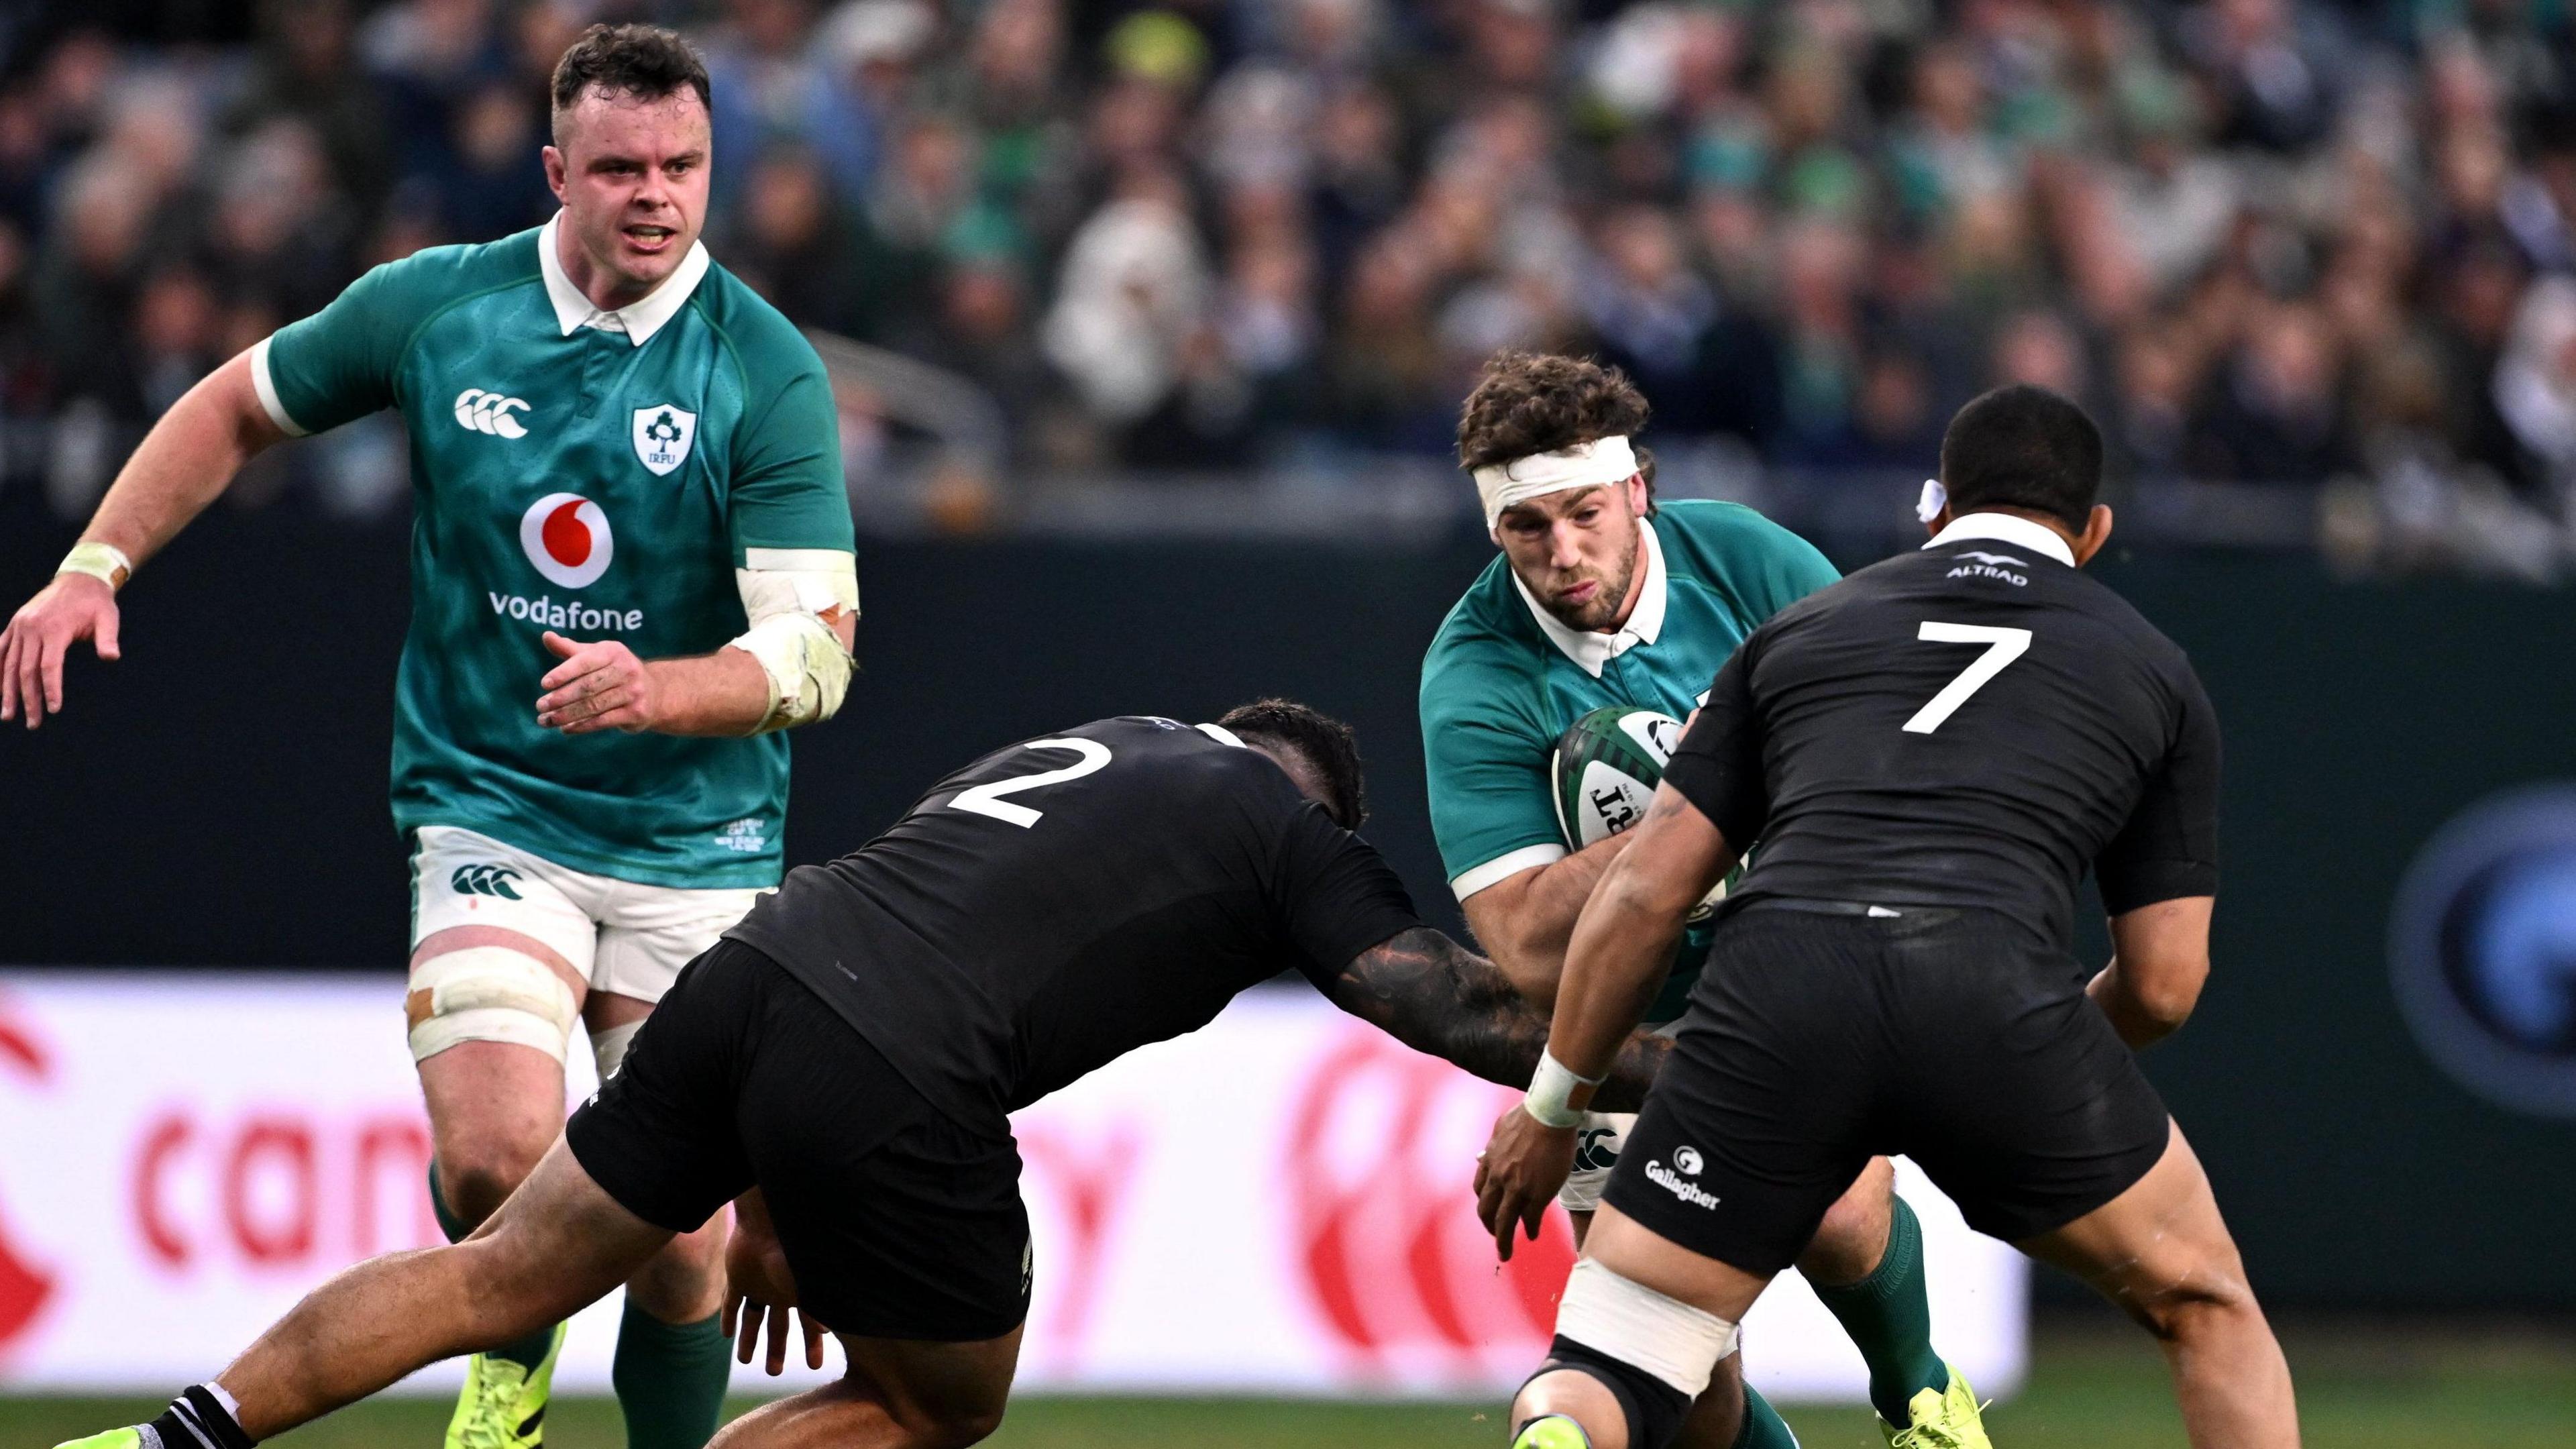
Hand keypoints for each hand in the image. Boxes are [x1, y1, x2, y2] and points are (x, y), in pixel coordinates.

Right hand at [1, 572, 120, 728]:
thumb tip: (111, 658)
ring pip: (9, 664)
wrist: (79, 579)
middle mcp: (32, 628)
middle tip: (33, 723)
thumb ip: (107, 639)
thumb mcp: (108, 619)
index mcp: (55, 628)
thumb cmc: (96, 603)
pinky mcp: (15, 624)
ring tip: (7, 715)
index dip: (50, 689)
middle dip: (28, 699)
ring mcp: (20, 626)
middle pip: (26, 670)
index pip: (49, 667)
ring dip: (6, 691)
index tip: (54, 710)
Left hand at [536, 631, 655, 733]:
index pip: (585, 662)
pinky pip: (604, 721)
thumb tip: (546, 636)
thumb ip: (570, 649)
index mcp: (614, 652)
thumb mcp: (596, 656)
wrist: (655, 693)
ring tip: (546, 720)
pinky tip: (566, 729)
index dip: (564, 673)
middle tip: (540, 706)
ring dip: (567, 715)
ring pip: (594, 706)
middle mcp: (627, 670)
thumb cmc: (615, 671)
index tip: (544, 684)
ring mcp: (634, 692)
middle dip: (561, 697)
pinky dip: (582, 726)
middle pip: (588, 686)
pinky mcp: (636, 712)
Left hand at [722, 1207, 826, 1374]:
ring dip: (748, 1340)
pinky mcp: (738, 1279)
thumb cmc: (791, 1247)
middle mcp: (779, 1292)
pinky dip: (728, 1318)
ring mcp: (758, 1285)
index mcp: (798, 1292)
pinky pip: (731, 1303)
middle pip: (777, 1328)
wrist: (765, 1220)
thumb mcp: (805, 1279)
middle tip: (774, 1372)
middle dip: (776, 1350)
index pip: (807, 1325)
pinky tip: (725, 1335)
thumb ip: (816, 1304)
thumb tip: (828, 1330)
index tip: (814, 1366)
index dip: (811, 1345)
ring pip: (752, 1320)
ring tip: (745, 1361)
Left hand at [1474, 1104, 1576, 1261]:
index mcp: (1490, 1161)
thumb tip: (1486, 1153)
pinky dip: (1530, 1229)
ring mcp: (1516, 1187)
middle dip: (1489, 1227)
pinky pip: (1530, 1219)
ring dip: (1503, 1241)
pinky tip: (1533, 1235)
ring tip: (1505, 1253)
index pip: (1481, 1188)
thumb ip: (1494, 1145)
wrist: (1548, 1115)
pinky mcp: (1537, 1194)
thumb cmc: (1529, 1115)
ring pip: (1504, 1222)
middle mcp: (1499, 1177)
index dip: (1485, 1202)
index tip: (1490, 1210)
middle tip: (1495, 1237)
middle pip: (1487, 1210)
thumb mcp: (1502, 1128)